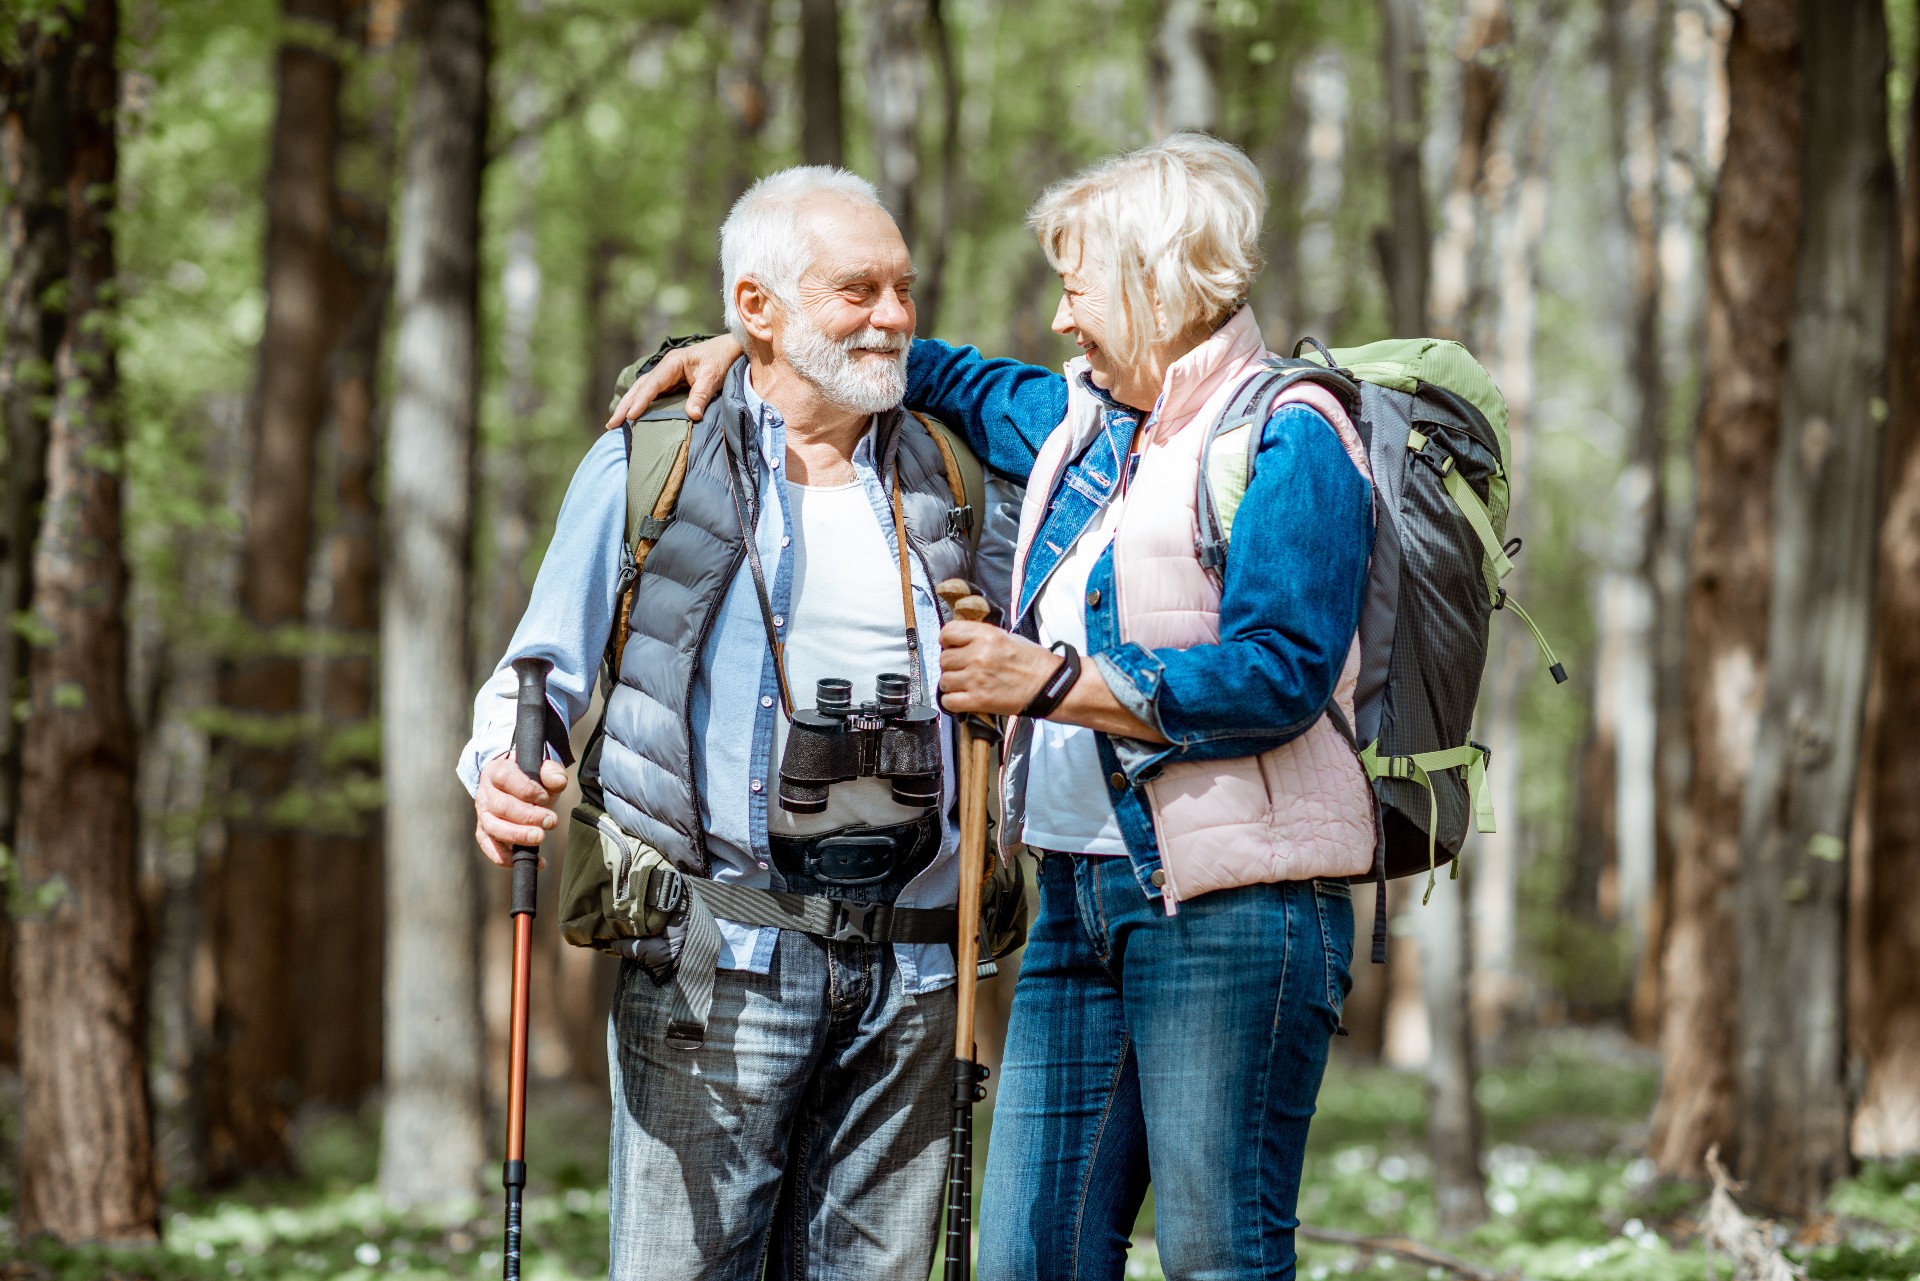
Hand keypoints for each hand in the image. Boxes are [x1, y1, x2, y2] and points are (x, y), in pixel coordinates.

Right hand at [474, 754, 567, 866]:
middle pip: (500, 806)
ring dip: (518, 835)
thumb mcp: (543, 770)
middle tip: (550, 821)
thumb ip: (552, 772)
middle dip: (527, 816)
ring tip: (540, 837)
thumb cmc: (530, 778)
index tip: (545, 797)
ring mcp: (483, 814)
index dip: (526, 789)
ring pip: (493, 828)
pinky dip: (507, 857)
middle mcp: (485, 793)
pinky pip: (489, 846)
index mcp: (497, 771)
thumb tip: (558, 781)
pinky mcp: (484, 831)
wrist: (516, 785)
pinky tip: (533, 860)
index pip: (505, 778)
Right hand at [604, 334, 744, 429]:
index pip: (652, 384)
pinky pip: (653, 395)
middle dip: (625, 405)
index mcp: (672, 363)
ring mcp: (667, 375)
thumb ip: (702, 395)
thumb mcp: (713, 377)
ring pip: (642, 391)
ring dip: (629, 406)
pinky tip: (633, 417)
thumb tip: (692, 415)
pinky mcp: (672, 382)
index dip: (641, 401)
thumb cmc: (722, 360)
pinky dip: (641, 405)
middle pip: (640, 387)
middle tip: (610, 424)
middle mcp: (665, 368)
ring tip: (614, 423)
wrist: (731, 349)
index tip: (630, 416)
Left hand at [937, 622, 1058, 715]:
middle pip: (944, 659)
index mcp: (986, 636)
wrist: (1049, 686)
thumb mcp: (1007, 637)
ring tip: (965, 685)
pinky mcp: (978, 700)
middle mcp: (979, 655)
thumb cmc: (1032, 663)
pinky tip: (963, 699)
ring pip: (944, 681)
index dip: (948, 641)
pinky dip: (952, 702)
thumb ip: (980, 637)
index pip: (947, 632)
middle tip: (963, 670)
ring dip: (952, 685)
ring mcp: (977, 679)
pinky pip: (948, 701)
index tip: (953, 647)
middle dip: (952, 665)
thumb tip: (960, 641)